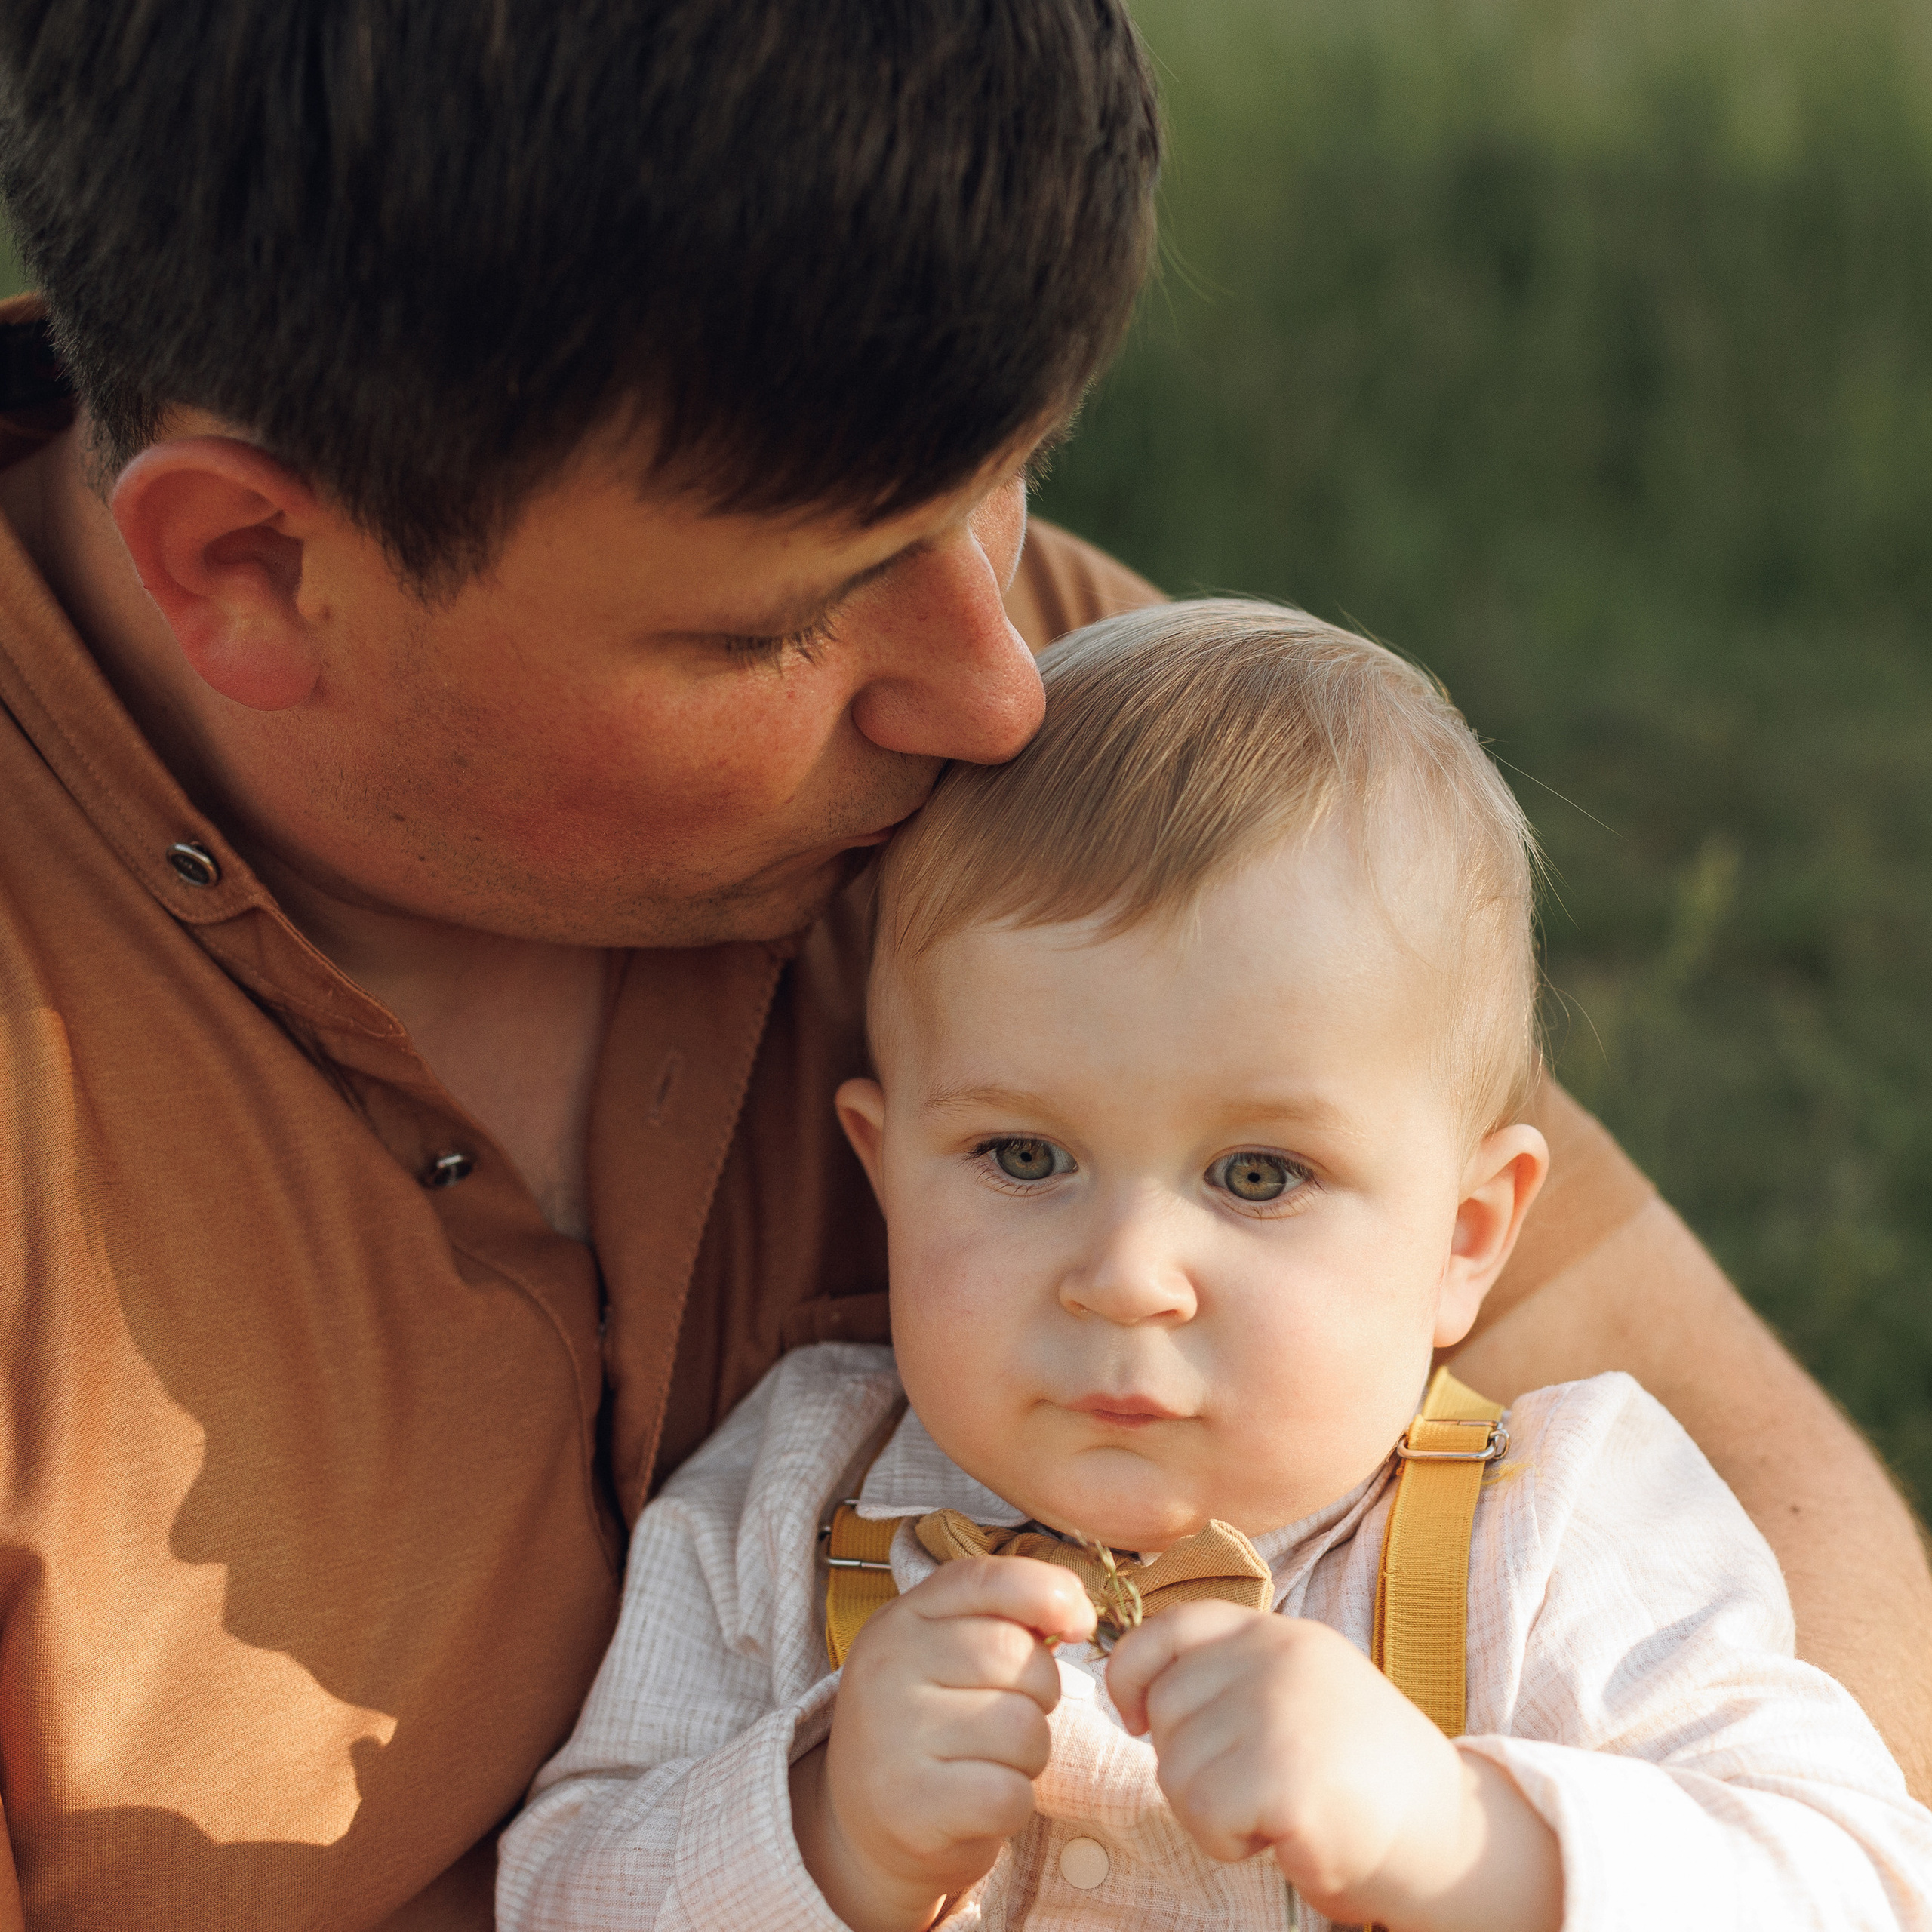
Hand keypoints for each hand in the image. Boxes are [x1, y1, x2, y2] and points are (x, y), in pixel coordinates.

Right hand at [791, 1556, 1095, 1931]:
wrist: (865, 1824)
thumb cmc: (933, 1725)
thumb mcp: (949, 1652)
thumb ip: (1005, 1617)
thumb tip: (1077, 1616)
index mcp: (901, 1619)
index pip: (987, 1580)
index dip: (1050, 1592)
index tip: (1078, 1624)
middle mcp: (888, 1668)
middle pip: (1018, 1657)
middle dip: (1041, 1692)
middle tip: (1007, 1715)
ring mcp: (895, 1737)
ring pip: (1025, 1729)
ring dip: (1028, 1755)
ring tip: (988, 1761)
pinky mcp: (912, 1807)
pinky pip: (1011, 1794)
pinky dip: (1013, 1803)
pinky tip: (978, 1802)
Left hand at [1107, 1603, 1560, 1931]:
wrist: (1452, 1837)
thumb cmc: (1360, 1776)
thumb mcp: (1296, 1692)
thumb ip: (1231, 1676)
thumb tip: (1134, 1697)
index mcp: (1277, 1632)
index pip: (1168, 1627)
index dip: (1132, 1674)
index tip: (1137, 1718)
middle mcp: (1276, 1655)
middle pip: (1166, 1708)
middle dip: (1188, 1761)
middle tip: (1256, 1785)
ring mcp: (1280, 1708)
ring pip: (1175, 1768)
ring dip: (1211, 1810)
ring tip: (1276, 1808)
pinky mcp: (1284, 1773)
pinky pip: (1203, 1815)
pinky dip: (1230, 1842)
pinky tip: (1284, 1835)